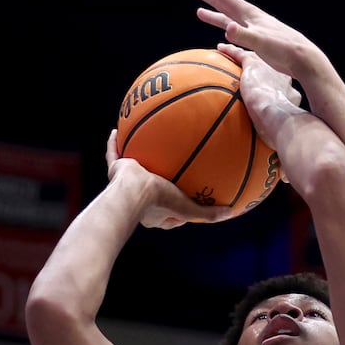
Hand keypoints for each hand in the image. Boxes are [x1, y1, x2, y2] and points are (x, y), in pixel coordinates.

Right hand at [102, 129, 230, 228]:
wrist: (133, 193)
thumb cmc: (160, 202)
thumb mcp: (189, 208)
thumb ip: (208, 213)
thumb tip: (230, 213)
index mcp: (155, 212)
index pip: (169, 210)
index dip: (179, 204)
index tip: (188, 196)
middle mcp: (140, 199)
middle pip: (150, 187)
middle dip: (158, 179)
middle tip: (167, 168)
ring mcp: (125, 184)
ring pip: (130, 169)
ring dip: (136, 158)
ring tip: (143, 146)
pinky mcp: (115, 171)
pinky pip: (113, 154)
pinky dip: (114, 144)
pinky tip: (117, 131)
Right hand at [186, 0, 327, 90]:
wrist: (303, 59)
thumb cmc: (284, 50)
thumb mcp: (261, 43)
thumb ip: (244, 35)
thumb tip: (227, 28)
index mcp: (249, 14)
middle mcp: (250, 18)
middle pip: (223, 2)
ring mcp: (254, 28)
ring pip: (228, 17)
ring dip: (213, 13)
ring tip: (199, 10)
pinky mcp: (258, 40)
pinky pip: (236, 31)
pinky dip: (227, 29)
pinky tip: (224, 30)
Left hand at [231, 51, 306, 169]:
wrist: (289, 128)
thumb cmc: (292, 144)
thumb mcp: (287, 150)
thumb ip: (284, 161)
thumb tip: (285, 179)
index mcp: (292, 100)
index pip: (287, 94)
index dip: (280, 93)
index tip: (272, 94)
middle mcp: (284, 83)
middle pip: (272, 73)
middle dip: (264, 70)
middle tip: (255, 70)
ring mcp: (271, 71)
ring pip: (257, 56)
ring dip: (245, 53)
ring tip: (233, 50)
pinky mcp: (256, 66)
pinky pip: (240, 54)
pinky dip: (230, 51)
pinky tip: (220, 49)